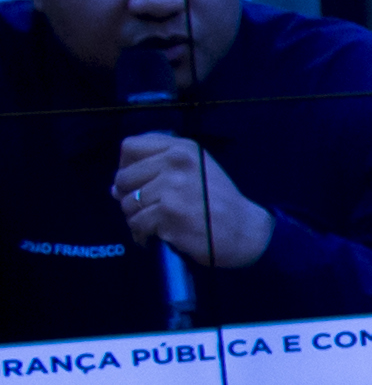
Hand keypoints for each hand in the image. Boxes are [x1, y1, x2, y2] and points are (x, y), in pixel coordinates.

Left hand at [108, 133, 273, 271]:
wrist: (245, 231)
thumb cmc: (218, 201)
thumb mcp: (196, 171)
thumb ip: (157, 168)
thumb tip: (114, 188)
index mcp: (182, 149)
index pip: (130, 148)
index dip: (126, 166)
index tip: (138, 181)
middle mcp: (176, 164)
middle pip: (123, 178)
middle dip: (129, 197)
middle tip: (147, 208)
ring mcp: (172, 190)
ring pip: (128, 204)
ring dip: (136, 218)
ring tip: (155, 223)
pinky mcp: (169, 215)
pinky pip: (137, 224)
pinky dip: (142, 235)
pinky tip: (156, 236)